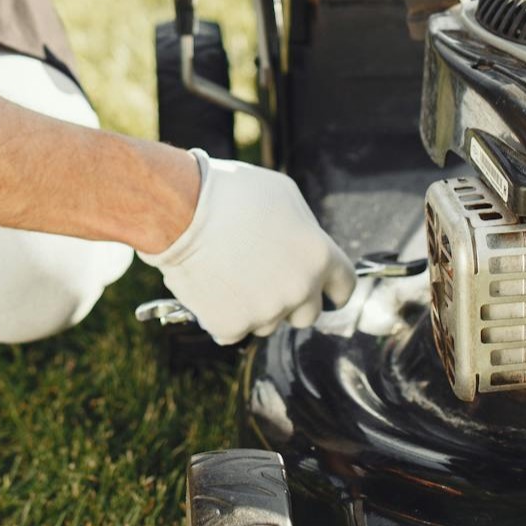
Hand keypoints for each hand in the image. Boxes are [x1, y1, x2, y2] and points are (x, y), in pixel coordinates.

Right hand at [137, 151, 356, 344]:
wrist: (181, 212)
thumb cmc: (230, 195)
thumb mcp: (284, 196)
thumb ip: (304, 229)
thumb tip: (302, 246)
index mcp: (319, 257)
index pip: (344, 287)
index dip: (334, 290)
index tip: (326, 294)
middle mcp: (299, 290)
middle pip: (307, 315)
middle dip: (291, 301)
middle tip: (263, 280)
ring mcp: (265, 312)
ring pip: (267, 323)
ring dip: (254, 307)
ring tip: (228, 274)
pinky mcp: (231, 326)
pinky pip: (232, 331)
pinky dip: (222, 316)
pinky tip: (210, 288)